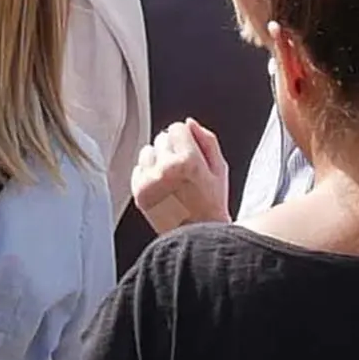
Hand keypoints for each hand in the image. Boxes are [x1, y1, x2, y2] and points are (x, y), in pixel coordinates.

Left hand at [130, 118, 226, 234]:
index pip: (177, 128)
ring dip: (158, 159)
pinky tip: (163, 188)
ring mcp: (150, 181)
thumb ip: (207, 141)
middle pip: (162, 137)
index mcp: (188, 161)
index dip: (186, 139)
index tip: (191, 152)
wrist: (197, 236)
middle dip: (172, 148)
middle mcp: (166, 169)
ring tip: (172, 179)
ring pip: (147, 151)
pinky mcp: (138, 192)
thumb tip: (189, 123)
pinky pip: (138, 168)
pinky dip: (148, 174)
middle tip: (184, 170)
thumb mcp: (220, 171)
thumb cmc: (212, 206)